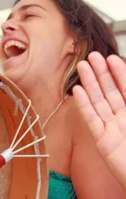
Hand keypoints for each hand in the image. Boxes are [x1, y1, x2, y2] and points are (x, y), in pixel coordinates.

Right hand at [73, 52, 125, 191]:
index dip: (120, 73)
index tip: (111, 58)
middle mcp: (124, 119)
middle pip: (111, 92)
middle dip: (101, 74)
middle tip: (92, 56)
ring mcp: (112, 129)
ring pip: (99, 101)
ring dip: (90, 84)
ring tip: (82, 67)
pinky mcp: (101, 141)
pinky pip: (91, 119)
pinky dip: (84, 105)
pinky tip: (77, 91)